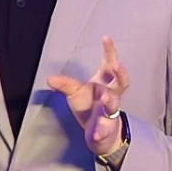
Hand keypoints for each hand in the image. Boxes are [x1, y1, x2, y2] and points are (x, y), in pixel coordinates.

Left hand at [40, 34, 129, 160]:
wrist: (100, 133)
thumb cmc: (90, 106)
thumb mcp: (76, 92)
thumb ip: (66, 84)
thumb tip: (49, 78)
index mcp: (105, 82)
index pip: (110, 63)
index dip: (110, 50)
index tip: (105, 37)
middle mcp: (111, 94)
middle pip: (122, 82)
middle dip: (120, 73)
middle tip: (116, 63)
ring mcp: (110, 111)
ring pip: (114, 104)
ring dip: (110, 101)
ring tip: (105, 98)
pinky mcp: (106, 127)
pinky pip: (105, 129)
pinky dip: (101, 131)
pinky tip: (96, 133)